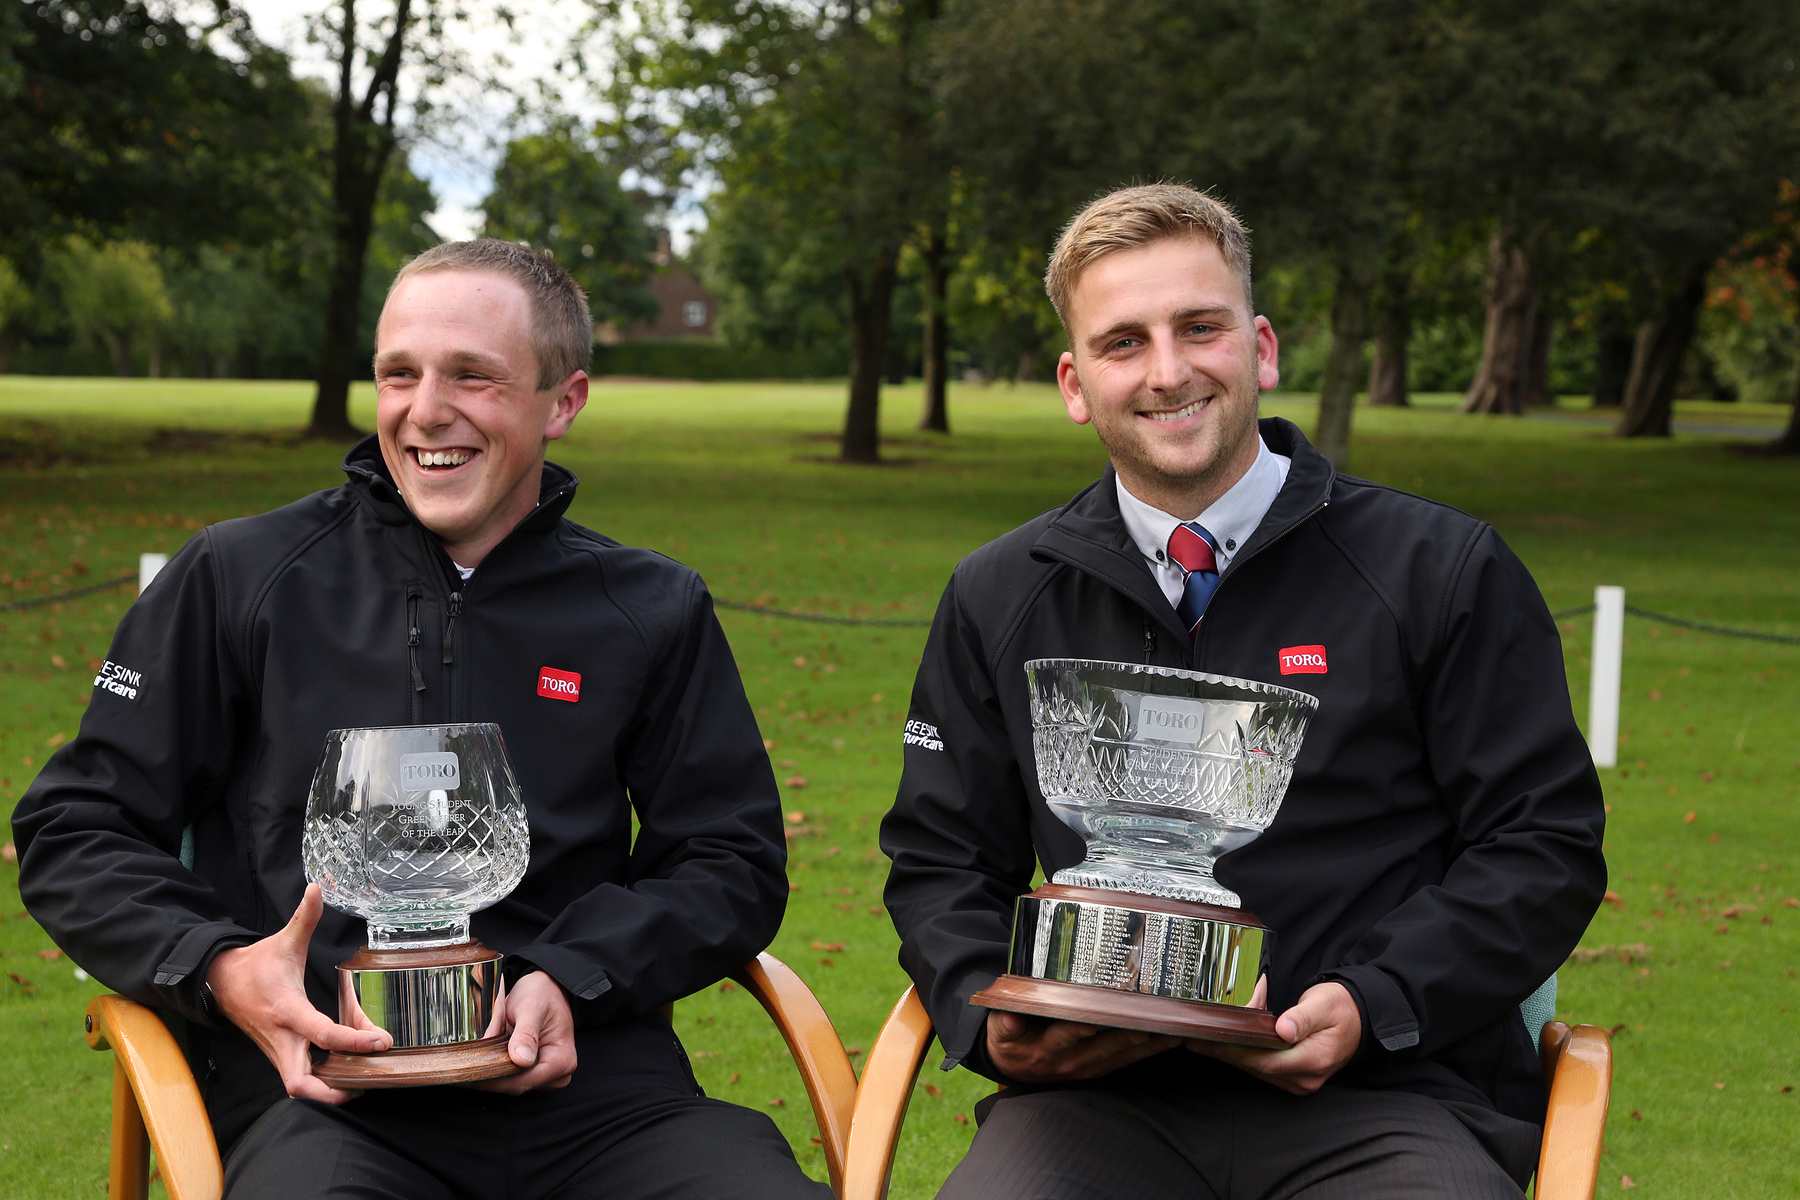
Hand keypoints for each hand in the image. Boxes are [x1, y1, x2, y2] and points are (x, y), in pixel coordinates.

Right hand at [206, 883, 390, 1104]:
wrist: (221, 983)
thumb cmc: (257, 965)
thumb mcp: (283, 941)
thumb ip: (304, 918)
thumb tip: (317, 888)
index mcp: (287, 1010)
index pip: (322, 1034)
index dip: (352, 1041)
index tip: (382, 1041)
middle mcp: (282, 1039)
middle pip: (301, 1084)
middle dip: (334, 1091)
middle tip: (371, 1080)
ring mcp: (278, 1052)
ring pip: (299, 1088)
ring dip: (330, 1090)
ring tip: (365, 1076)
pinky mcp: (279, 1057)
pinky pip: (300, 1080)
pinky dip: (323, 1081)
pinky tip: (348, 1069)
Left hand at [470, 969, 577, 1093]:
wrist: (546, 987)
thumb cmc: (541, 994)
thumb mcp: (531, 1007)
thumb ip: (526, 1034)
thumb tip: (521, 1059)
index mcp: (562, 1060)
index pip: (523, 1081)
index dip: (495, 1078)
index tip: (471, 1070)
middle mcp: (558, 1073)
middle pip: (517, 1086)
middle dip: (491, 1075)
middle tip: (465, 1063)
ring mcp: (548, 1075)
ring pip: (513, 1084)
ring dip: (493, 1071)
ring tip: (476, 1056)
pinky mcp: (537, 1072)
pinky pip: (513, 1077)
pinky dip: (499, 1068)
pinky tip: (487, 1057)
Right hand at [985, 1010, 1179, 1083]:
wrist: (1015, 1068)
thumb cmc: (1011, 1040)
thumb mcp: (999, 1032)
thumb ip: (1003, 1022)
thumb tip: (1010, 1019)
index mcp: (1043, 1048)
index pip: (1060, 1039)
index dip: (1074, 1033)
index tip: (1088, 1024)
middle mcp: (1069, 1061)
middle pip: (1100, 1049)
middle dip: (1124, 1038)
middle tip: (1147, 1025)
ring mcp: (1087, 1067)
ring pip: (1119, 1056)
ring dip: (1145, 1046)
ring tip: (1170, 1033)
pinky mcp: (1100, 1068)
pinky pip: (1127, 1061)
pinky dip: (1148, 1052)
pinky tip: (1169, 1040)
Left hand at [1185, 981, 1361, 1094]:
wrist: (1359, 1017)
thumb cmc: (1342, 1007)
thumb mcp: (1325, 1004)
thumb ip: (1303, 1017)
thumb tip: (1284, 1030)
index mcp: (1315, 1059)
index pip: (1267, 1060)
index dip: (1238, 1051)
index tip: (1213, 1039)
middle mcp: (1306, 1077)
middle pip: (1257, 1067)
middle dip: (1226, 1052)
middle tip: (1196, 1039)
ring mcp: (1300, 1080)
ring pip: (1258, 1069)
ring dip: (1232, 1054)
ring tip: (1203, 1041)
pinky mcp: (1294, 1076)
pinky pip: (1263, 1068)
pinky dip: (1244, 1055)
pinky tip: (1225, 1044)